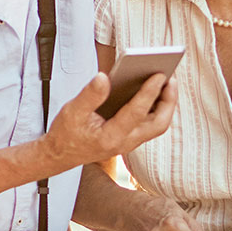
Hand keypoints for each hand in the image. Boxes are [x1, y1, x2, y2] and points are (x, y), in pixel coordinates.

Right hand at [43, 72, 176, 173]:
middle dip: (168, 101)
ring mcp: (130, 142)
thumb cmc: (66, 133)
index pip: (136, 113)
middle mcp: (125, 142)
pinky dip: (157, 107)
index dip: (149, 92)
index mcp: (111, 136)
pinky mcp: (130, 138)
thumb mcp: (72, 111)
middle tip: (170, 78)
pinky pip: (151, 123)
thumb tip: (104, 77)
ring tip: (166, 81)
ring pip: (157, 125)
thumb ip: (90, 95)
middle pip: (158, 124)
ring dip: (165, 104)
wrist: (61, 155)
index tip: (159, 75)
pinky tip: (154, 91)